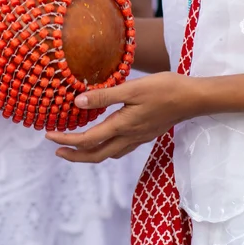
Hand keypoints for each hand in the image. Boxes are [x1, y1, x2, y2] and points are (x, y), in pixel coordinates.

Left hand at [45, 73, 203, 162]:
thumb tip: (77, 102)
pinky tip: (103, 139)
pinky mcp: (145, 135)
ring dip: (88, 154)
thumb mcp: (132, 88)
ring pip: (108, 154)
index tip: (49, 136)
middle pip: (95, 155)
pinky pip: (120, 149)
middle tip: (56, 150)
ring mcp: (138, 138)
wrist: (194, 98)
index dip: (65, 140)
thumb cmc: (165, 89)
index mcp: (122, 126)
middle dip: (74, 155)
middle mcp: (129, 137)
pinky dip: (105, 148)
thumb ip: (104, 96)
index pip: (87, 140)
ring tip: (74, 147)